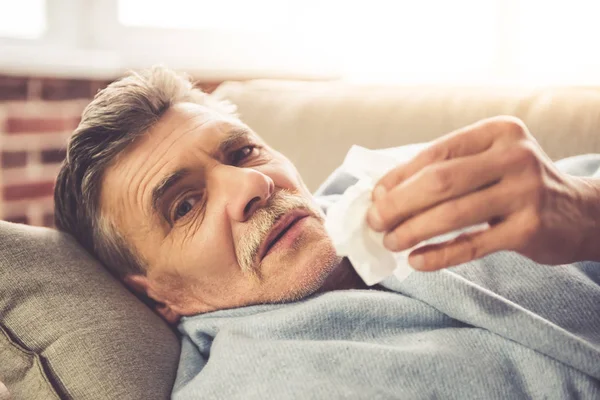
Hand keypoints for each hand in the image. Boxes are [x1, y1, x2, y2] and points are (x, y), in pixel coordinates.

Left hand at [367, 116, 599, 270]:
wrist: (580, 213)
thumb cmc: (518, 184)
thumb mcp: (489, 161)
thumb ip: (445, 169)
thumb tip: (384, 192)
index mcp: (498, 132)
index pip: (435, 153)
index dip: (398, 177)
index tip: (375, 197)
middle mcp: (514, 156)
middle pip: (439, 182)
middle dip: (397, 205)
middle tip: (375, 223)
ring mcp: (525, 192)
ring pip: (452, 214)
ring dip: (412, 231)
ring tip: (390, 242)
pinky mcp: (530, 229)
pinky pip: (472, 245)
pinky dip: (439, 255)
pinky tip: (416, 261)